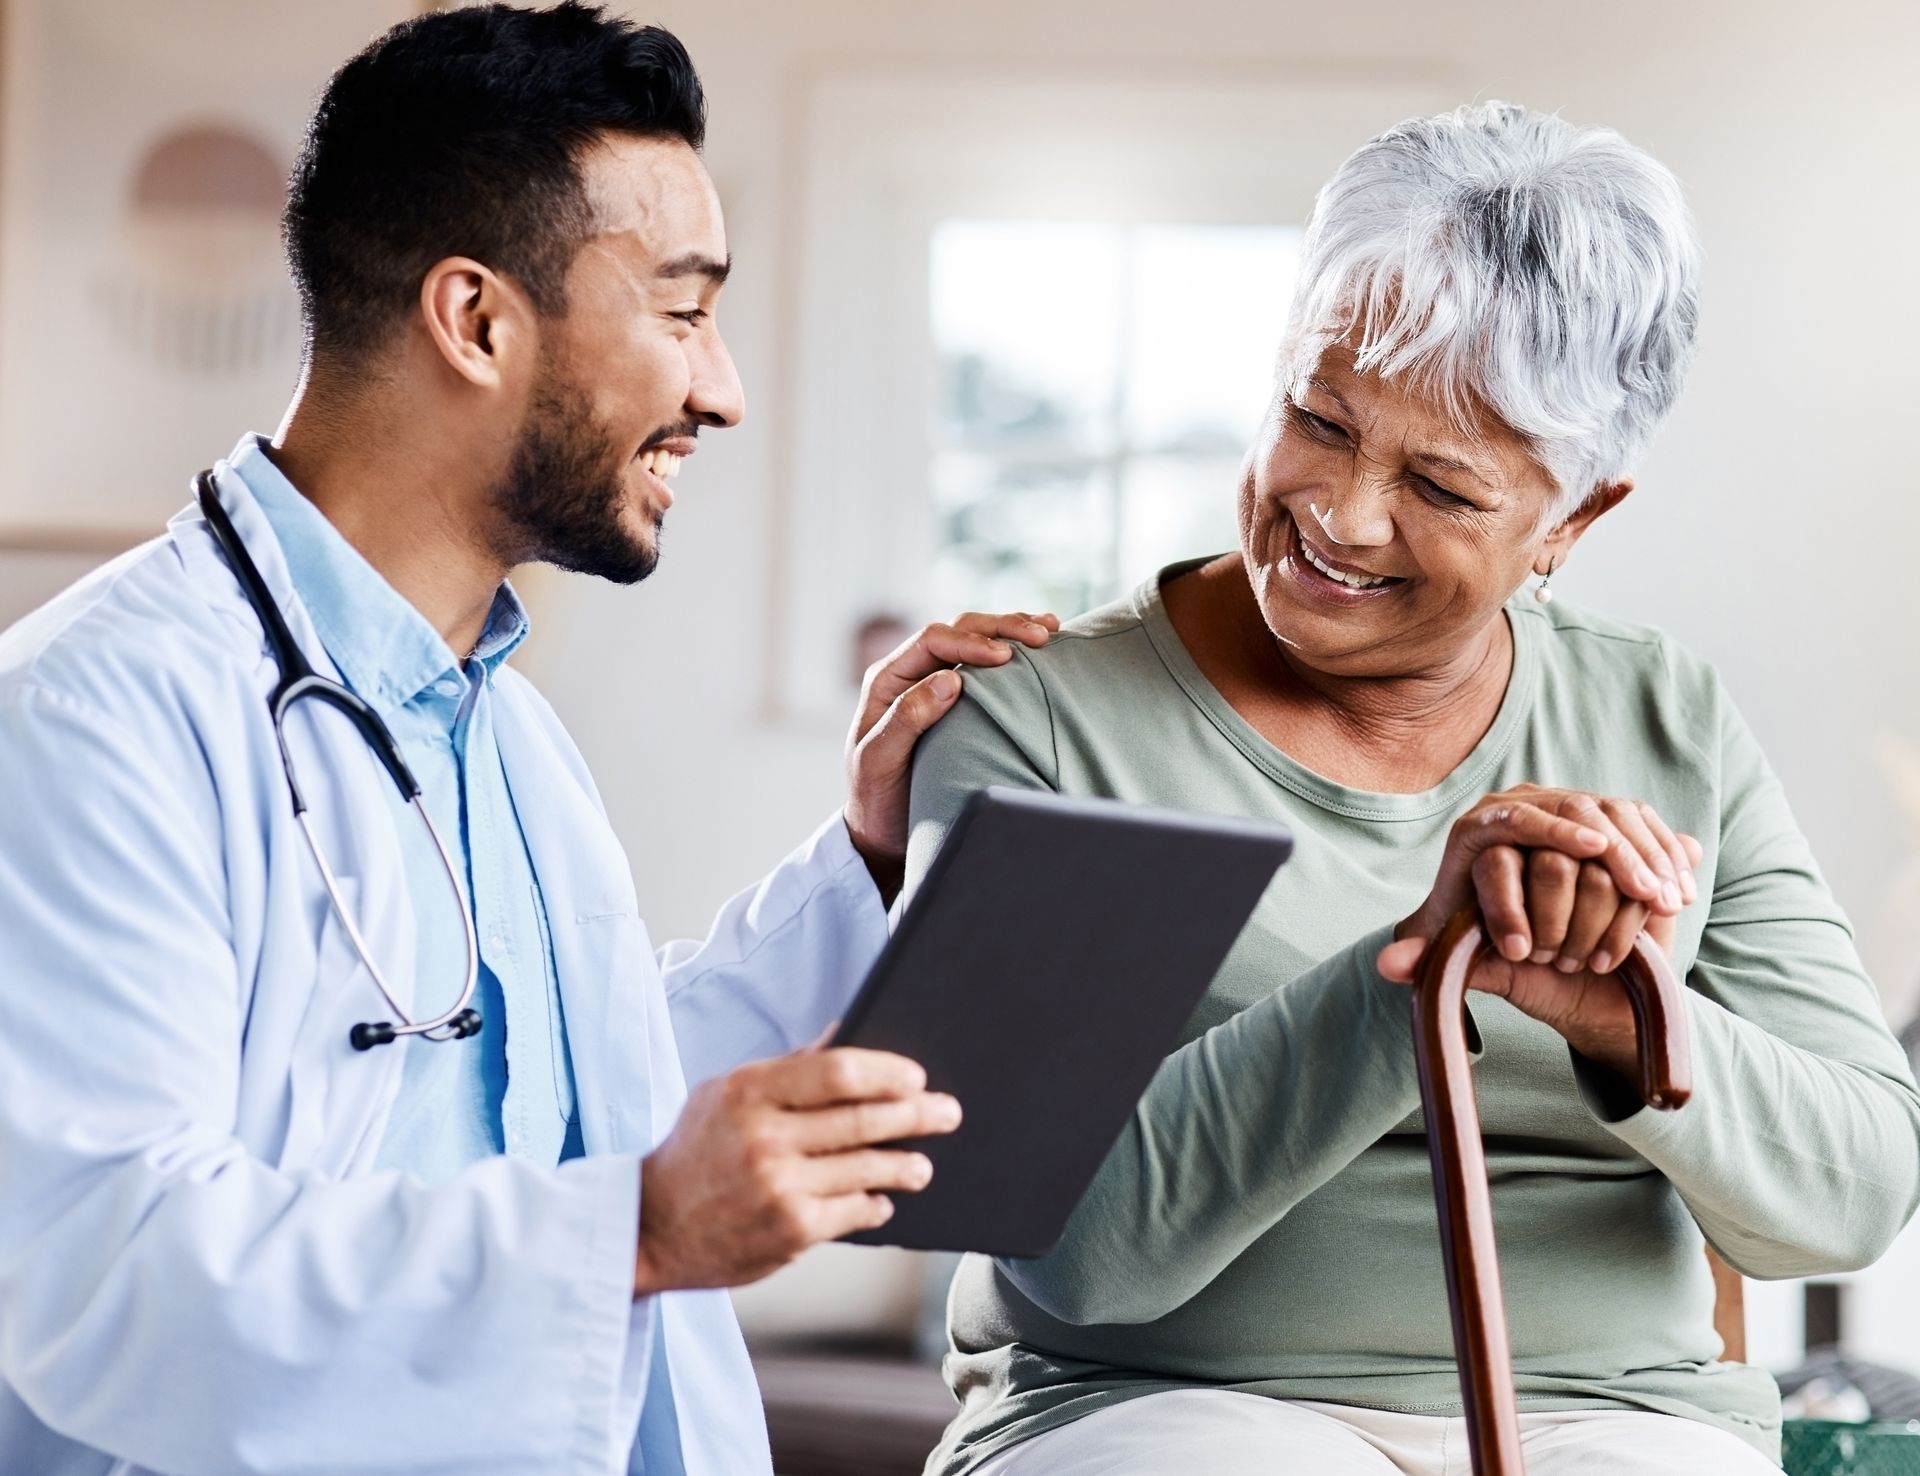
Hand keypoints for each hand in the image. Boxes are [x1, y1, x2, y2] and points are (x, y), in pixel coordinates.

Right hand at [632, 1045, 961, 1295]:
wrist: (649, 1227)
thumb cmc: (694, 1152)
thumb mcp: (724, 1094)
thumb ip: (787, 1069)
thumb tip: (843, 1034)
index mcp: (749, 1091)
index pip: (838, 1071)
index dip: (887, 1072)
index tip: (915, 1077)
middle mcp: (766, 1137)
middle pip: (863, 1118)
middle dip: (917, 1114)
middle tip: (947, 1111)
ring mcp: (780, 1186)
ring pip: (868, 1168)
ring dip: (906, 1164)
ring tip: (921, 1164)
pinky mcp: (792, 1231)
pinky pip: (854, 1211)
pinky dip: (875, 1204)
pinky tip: (883, 1200)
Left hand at [843, 611, 1057, 903]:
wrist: (880, 829)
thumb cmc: (876, 799)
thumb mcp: (880, 761)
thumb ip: (907, 718)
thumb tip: (951, 679)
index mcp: (887, 679)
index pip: (931, 641)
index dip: (970, 642)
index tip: (1005, 657)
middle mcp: (910, 673)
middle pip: (958, 630)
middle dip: (1000, 628)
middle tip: (1041, 635)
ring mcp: (933, 683)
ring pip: (975, 640)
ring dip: (1011, 631)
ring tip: (1050, 628)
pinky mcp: (956, 700)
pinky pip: (984, 666)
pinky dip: (1013, 652)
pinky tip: (1042, 650)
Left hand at [1377, 786, 1703, 1073]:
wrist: (1540, 947)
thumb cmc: (1494, 952)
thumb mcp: (1463, 958)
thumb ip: (1428, 960)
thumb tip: (1388, 966)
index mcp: (1478, 831)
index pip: (1511, 819)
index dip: (1552, 833)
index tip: (1589, 852)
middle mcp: (1522, 807)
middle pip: (1572, 810)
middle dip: (1612, 851)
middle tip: (1640, 888)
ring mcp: (1570, 808)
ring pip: (1614, 814)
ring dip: (1644, 857)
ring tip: (1662, 899)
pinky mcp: (1611, 820)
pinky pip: (1643, 824)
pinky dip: (1664, 856)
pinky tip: (1678, 893)